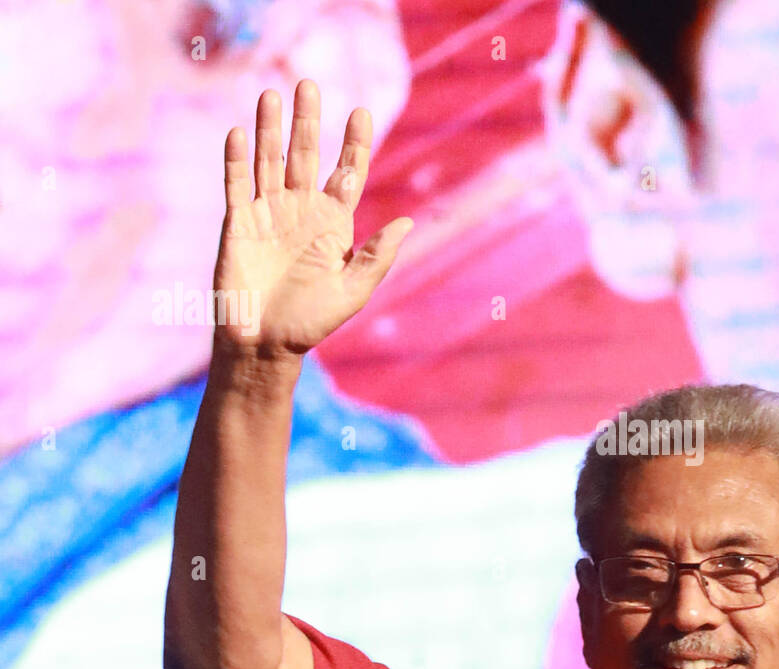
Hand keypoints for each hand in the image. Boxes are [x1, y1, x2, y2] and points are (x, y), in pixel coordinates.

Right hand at [212, 79, 411, 354]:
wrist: (264, 344)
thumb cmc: (311, 323)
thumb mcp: (353, 290)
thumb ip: (378, 256)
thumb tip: (410, 223)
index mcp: (333, 225)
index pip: (346, 174)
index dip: (354, 144)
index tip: (362, 111)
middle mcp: (301, 211)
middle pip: (306, 155)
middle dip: (309, 121)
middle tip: (310, 83)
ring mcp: (268, 214)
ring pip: (269, 160)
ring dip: (270, 128)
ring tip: (273, 94)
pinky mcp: (238, 224)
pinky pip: (237, 184)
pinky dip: (237, 159)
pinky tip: (238, 131)